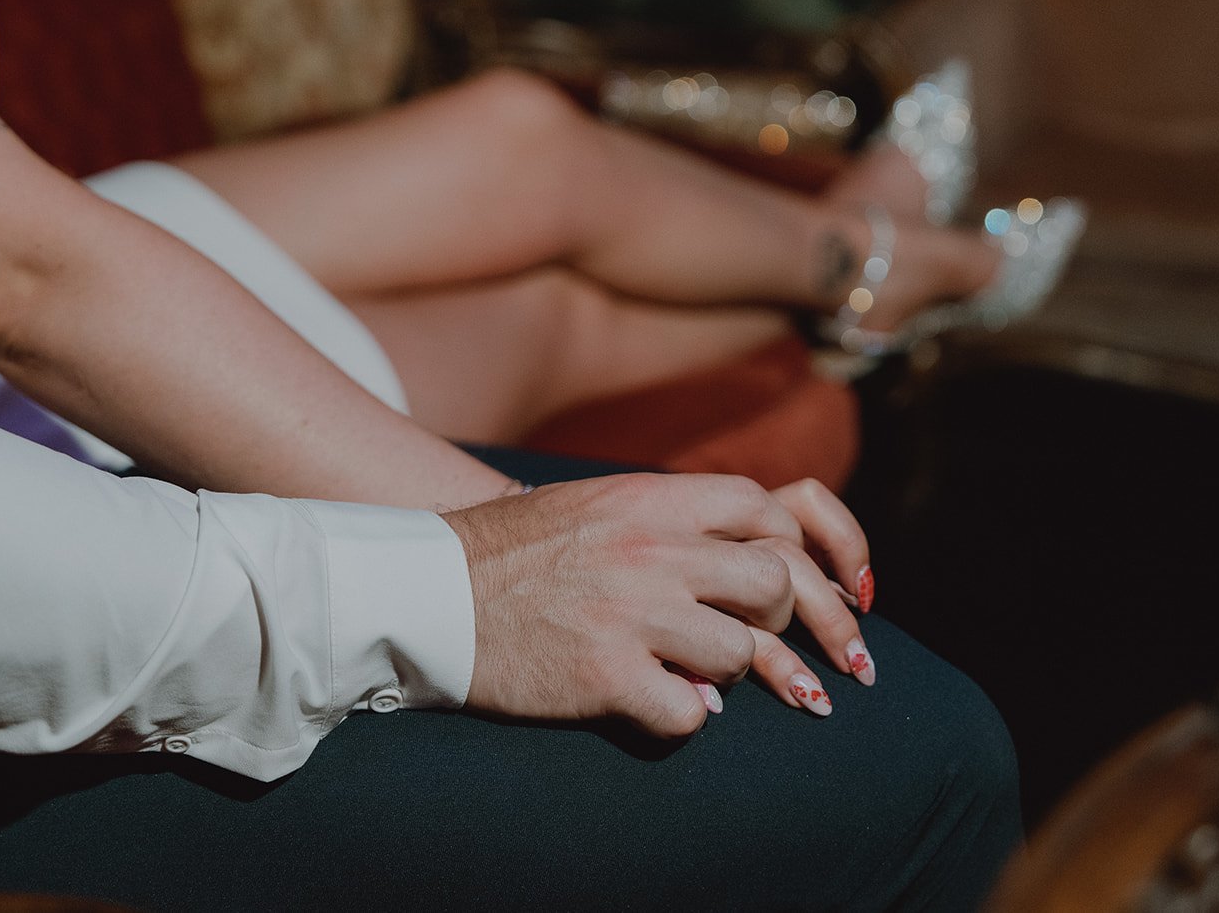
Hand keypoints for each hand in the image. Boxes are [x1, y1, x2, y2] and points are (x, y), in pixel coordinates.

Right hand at [443, 472, 874, 736]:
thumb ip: (667, 519)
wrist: (428, 594)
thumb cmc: (508, 553)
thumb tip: (744, 546)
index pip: (765, 510)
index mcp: (648, 500)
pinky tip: (647, 704)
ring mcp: (632, 612)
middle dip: (771, 619)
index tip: (782, 586)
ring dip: (719, 672)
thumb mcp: (593, 505)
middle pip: (773, 583)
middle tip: (743, 638)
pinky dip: (677, 718)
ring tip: (682, 672)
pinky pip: (690, 715)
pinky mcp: (607, 676)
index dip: (790, 550)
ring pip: (741, 654)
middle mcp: (650, 549)